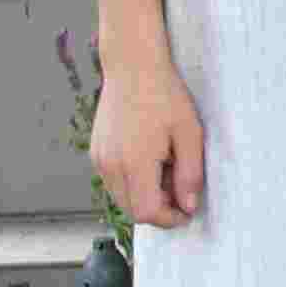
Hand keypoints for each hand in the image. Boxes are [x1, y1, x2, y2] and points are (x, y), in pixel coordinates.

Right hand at [90, 62, 204, 230]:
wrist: (133, 68)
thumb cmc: (164, 96)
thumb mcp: (189, 134)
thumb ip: (190, 173)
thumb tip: (189, 205)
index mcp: (134, 162)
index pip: (147, 212)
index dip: (169, 218)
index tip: (186, 211)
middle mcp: (110, 165)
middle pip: (132, 210)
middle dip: (158, 208)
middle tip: (180, 187)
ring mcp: (99, 160)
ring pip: (121, 197)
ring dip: (144, 195)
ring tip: (166, 167)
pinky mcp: (95, 153)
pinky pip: (113, 182)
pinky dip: (132, 182)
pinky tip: (150, 159)